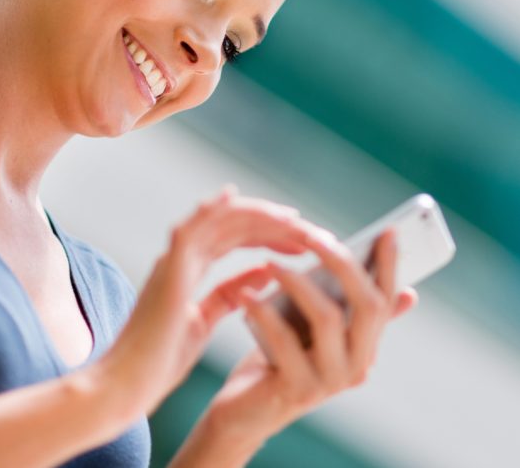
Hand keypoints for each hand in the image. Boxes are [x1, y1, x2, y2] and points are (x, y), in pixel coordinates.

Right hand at [98, 185, 340, 417]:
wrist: (127, 387)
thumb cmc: (159, 361)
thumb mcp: (206, 321)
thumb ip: (231, 294)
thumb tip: (264, 270)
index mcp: (188, 270)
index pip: (233, 238)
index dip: (266, 233)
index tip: (300, 238)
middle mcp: (180, 258)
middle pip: (231, 225)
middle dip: (271, 223)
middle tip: (307, 228)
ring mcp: (172, 260)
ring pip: (218, 220)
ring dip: (257, 215)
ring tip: (291, 218)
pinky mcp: (168, 270)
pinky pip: (190, 229)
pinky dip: (210, 209)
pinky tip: (232, 196)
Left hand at [200, 229, 417, 449]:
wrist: (245, 411)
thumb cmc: (280, 359)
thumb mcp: (313, 331)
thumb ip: (344, 308)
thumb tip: (398, 288)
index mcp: (364, 347)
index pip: (384, 300)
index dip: (389, 266)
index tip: (388, 231)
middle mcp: (357, 367)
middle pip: (365, 306)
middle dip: (342, 263)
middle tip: (312, 235)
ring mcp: (329, 381)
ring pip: (327, 318)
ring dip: (297, 282)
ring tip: (269, 262)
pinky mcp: (296, 388)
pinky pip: (283, 339)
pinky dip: (262, 310)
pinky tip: (244, 294)